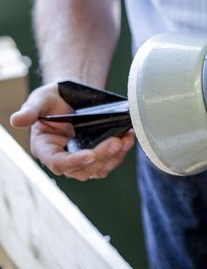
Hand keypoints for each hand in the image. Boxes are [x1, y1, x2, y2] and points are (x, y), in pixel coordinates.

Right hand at [10, 82, 134, 180]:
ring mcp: (82, 159)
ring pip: (100, 168)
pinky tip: (129, 137)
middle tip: (115, 142)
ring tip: (126, 139)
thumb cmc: (52, 100)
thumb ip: (31, 111)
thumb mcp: (40, 100)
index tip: (89, 155)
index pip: (59, 163)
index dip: (74, 162)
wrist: (70, 99)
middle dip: (101, 157)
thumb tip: (16, 120)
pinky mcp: (98, 155)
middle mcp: (64, 158)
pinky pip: (111, 160)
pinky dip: (122, 152)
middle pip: (83, 169)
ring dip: (115, 156)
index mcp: (46, 149)